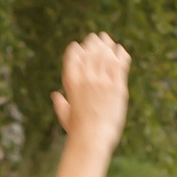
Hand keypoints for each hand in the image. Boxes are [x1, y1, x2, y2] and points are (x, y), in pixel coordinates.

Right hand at [50, 33, 130, 153]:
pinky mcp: (117, 87)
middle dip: (92, 42)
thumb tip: (55, 95)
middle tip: (97, 37)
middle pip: (90, 52)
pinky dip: (120, 55)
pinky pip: (120, 65)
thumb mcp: (65, 115)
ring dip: (106, 45)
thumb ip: (60, 103)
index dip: (75, 49)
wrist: (92, 138)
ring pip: (105, 56)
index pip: (72, 56)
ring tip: (107, 39)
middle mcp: (86, 78)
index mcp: (71, 82)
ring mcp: (102, 81)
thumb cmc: (77, 130)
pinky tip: (121, 50)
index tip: (78, 46)